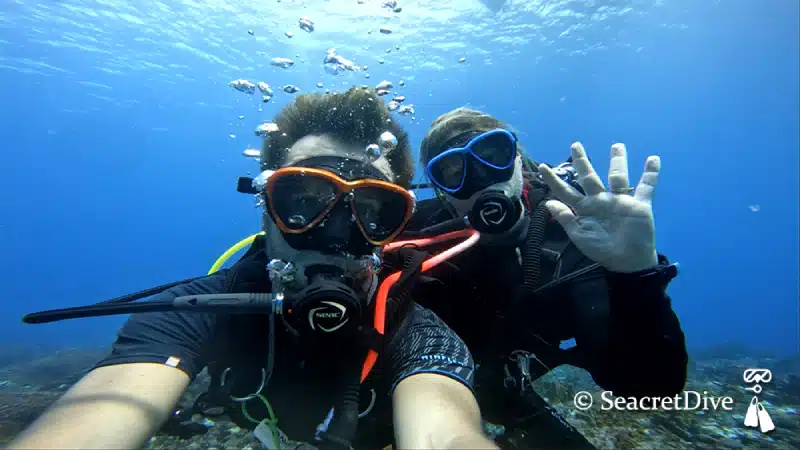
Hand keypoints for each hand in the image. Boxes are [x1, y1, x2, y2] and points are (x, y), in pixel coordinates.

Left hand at [538, 142, 659, 272]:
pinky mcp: (639, 204)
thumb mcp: (579, 236)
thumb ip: (565, 218)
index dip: (554, 180)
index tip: (542, 167)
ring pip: (617, 176)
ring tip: (617, 146)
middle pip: (589, 177)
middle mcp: (601, 200)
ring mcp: (620, 200)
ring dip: (618, 161)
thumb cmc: (601, 250)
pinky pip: (646, 186)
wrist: (627, 262)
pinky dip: (651, 173)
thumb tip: (547, 202)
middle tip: (575, 145)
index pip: (566, 191)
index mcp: (585, 208)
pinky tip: (653, 159)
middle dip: (582, 161)